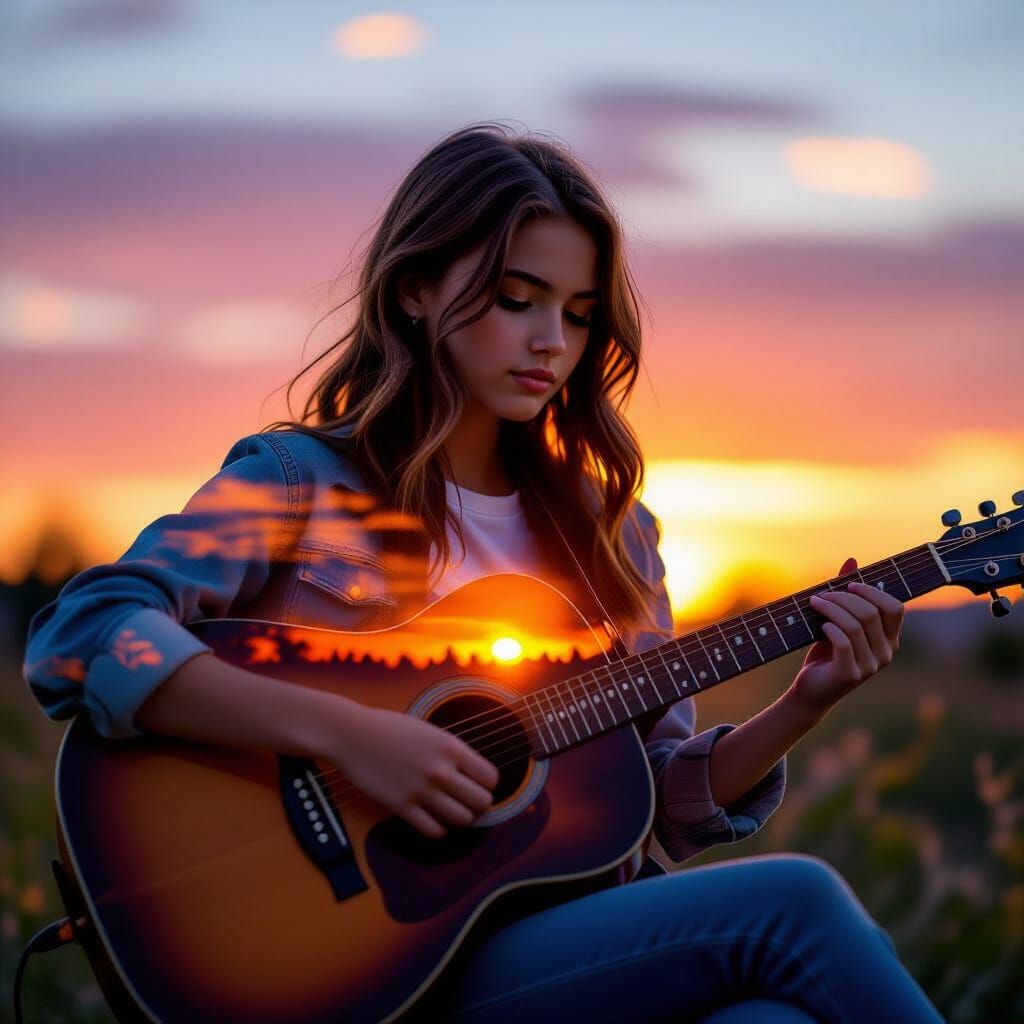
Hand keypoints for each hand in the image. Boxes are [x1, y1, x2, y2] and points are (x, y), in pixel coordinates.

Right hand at [325, 700, 499, 838]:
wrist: (353, 734)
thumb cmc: (390, 729)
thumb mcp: (430, 732)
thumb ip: (452, 752)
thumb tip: (473, 774)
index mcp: (450, 747)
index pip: (490, 778)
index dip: (487, 784)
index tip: (477, 785)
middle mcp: (440, 769)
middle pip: (482, 802)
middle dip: (479, 805)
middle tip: (468, 802)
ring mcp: (421, 789)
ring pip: (462, 819)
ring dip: (461, 818)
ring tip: (451, 811)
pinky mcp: (401, 806)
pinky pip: (433, 830)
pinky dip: (438, 829)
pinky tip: (432, 819)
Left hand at [787, 557, 906, 715]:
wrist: (811, 691)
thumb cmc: (826, 653)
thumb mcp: (837, 621)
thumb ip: (847, 594)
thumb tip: (852, 560)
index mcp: (889, 640)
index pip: (895, 607)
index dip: (872, 591)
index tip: (848, 584)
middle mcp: (885, 653)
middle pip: (872, 613)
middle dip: (844, 597)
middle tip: (822, 595)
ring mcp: (870, 666)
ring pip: (855, 625)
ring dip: (832, 608)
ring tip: (814, 603)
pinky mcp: (850, 674)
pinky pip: (844, 643)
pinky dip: (830, 628)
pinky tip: (820, 625)